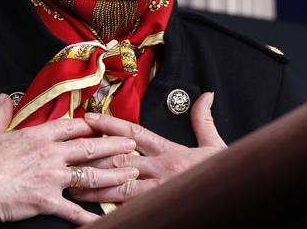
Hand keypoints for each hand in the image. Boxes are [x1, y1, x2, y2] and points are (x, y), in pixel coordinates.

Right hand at [0, 94, 138, 227]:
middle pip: (89, 147)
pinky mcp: (46, 201)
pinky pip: (74, 210)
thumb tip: (3, 98)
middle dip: (114, 145)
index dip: (92, 124)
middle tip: (132, 144)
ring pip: (90, 174)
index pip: (72, 126)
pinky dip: (91, 216)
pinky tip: (105, 218)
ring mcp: (50, 178)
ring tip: (131, 174)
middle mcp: (49, 154)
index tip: (106, 124)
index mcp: (36, 136)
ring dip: (113, 174)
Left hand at [71, 92, 225, 202]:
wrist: (236, 194)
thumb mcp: (215, 143)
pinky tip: (93, 213)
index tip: (89, 118)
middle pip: (119, 159)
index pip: (133, 133)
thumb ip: (203, 119)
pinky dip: (112, 210)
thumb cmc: (222, 172)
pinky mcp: (160, 207)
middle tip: (70, 153)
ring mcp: (159, 190)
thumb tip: (206, 94)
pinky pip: (130, 209)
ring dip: (95, 186)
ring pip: (120, 186)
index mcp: (169, 150)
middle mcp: (160, 168)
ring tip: (72, 186)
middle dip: (93, 157)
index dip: (109, 124)